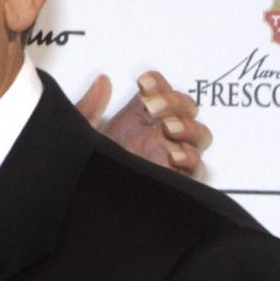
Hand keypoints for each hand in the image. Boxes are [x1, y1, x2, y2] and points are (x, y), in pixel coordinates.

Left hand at [77, 70, 210, 176]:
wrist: (83, 199)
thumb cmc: (84, 168)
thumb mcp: (81, 135)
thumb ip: (89, 108)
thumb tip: (102, 80)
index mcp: (136, 121)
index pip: (160, 93)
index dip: (157, 84)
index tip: (144, 84)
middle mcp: (157, 137)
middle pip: (186, 111)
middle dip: (176, 102)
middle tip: (154, 107)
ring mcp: (168, 158)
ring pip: (199, 136)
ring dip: (188, 127)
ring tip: (168, 128)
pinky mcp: (174, 182)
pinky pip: (197, 169)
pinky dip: (191, 159)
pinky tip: (173, 155)